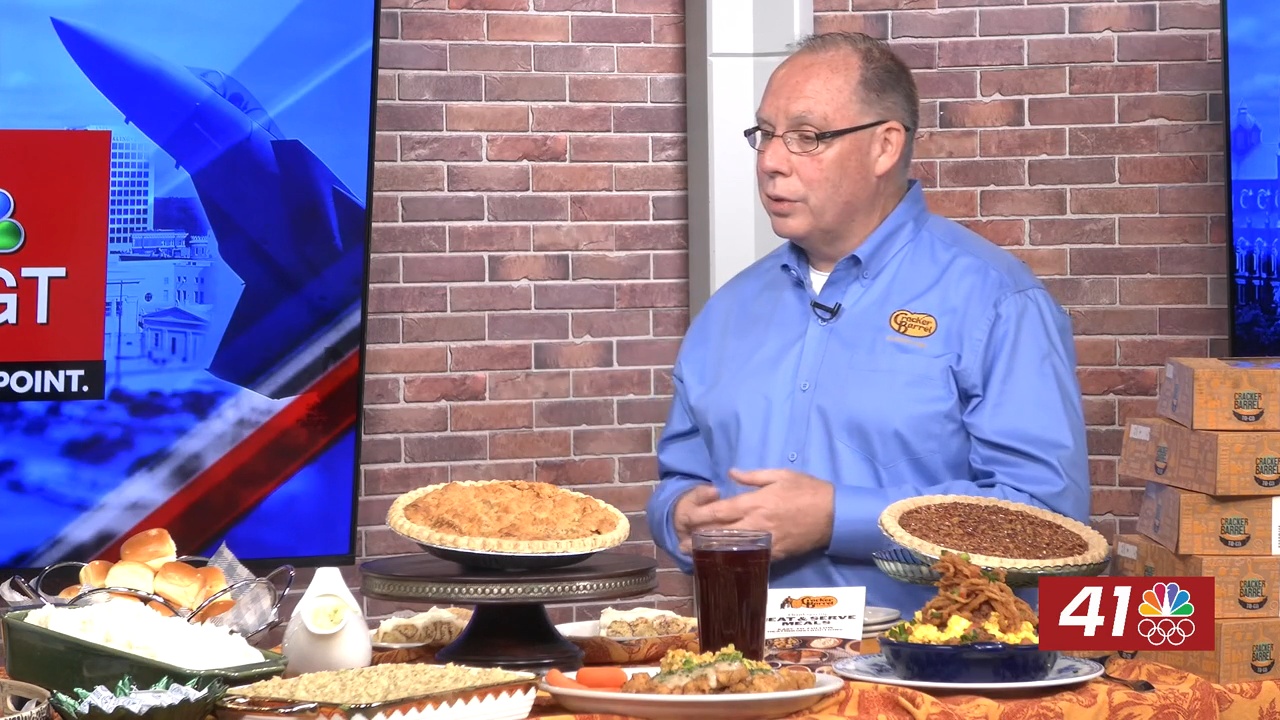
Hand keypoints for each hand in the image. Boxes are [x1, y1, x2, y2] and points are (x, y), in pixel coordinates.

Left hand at [681, 468, 834, 560]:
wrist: (835, 514)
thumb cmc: (807, 490)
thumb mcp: (780, 475)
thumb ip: (753, 476)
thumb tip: (731, 473)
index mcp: (756, 503)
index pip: (721, 511)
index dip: (700, 516)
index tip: (686, 519)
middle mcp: (757, 523)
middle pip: (722, 533)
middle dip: (700, 538)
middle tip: (681, 543)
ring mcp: (766, 541)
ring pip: (734, 548)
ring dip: (714, 551)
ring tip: (695, 554)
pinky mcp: (776, 553)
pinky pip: (752, 557)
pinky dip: (737, 559)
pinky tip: (725, 562)